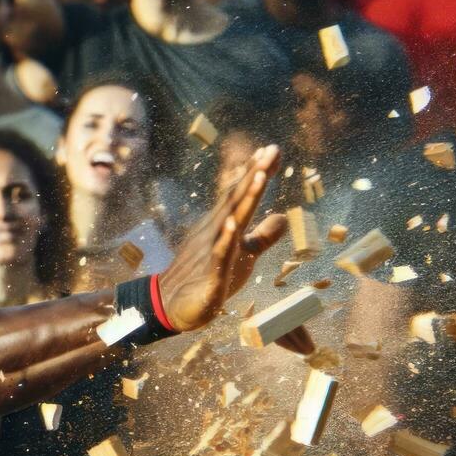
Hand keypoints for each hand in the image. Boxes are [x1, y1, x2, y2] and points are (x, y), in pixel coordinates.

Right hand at [155, 146, 313, 353]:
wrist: (172, 305)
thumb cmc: (207, 278)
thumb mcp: (244, 255)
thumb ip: (262, 237)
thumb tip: (283, 217)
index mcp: (223, 225)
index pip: (241, 194)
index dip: (257, 173)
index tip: (271, 150)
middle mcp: (215, 230)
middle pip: (237, 198)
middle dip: (255, 174)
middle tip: (270, 150)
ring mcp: (211, 249)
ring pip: (230, 219)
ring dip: (244, 197)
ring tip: (259, 175)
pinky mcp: (211, 273)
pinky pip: (219, 253)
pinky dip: (226, 238)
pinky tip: (233, 224)